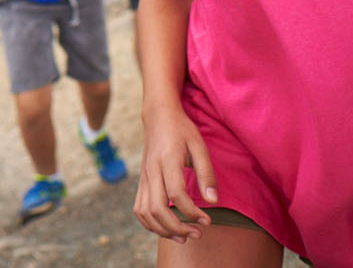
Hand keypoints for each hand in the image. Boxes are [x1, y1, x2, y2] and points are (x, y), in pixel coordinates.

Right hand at [134, 102, 217, 242]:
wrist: (158, 117)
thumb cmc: (182, 131)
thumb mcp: (200, 146)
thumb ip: (206, 174)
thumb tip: (213, 202)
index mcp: (168, 160)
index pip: (176, 193)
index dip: (192, 212)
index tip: (208, 220)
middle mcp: (152, 171)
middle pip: (158, 208)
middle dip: (178, 227)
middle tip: (197, 233)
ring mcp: (143, 178)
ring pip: (146, 213)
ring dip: (163, 230)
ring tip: (183, 236)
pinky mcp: (140, 182)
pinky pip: (139, 209)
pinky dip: (151, 224)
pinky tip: (167, 228)